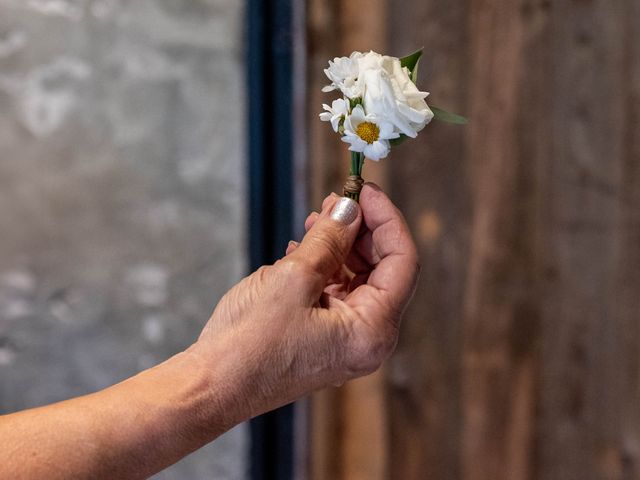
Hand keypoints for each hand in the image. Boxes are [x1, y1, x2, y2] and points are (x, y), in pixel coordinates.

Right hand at [191, 183, 419, 419]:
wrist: (211, 386)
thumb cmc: (249, 342)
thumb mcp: (293, 279)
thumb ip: (329, 239)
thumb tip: (350, 208)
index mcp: (372, 331)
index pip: (402, 262)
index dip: (387, 219)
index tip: (365, 191)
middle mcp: (368, 339)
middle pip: (382, 269)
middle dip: (361, 230)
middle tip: (337, 199)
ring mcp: (345, 339)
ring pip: (357, 277)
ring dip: (340, 245)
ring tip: (314, 221)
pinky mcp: (324, 336)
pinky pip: (335, 291)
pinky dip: (324, 265)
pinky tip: (300, 249)